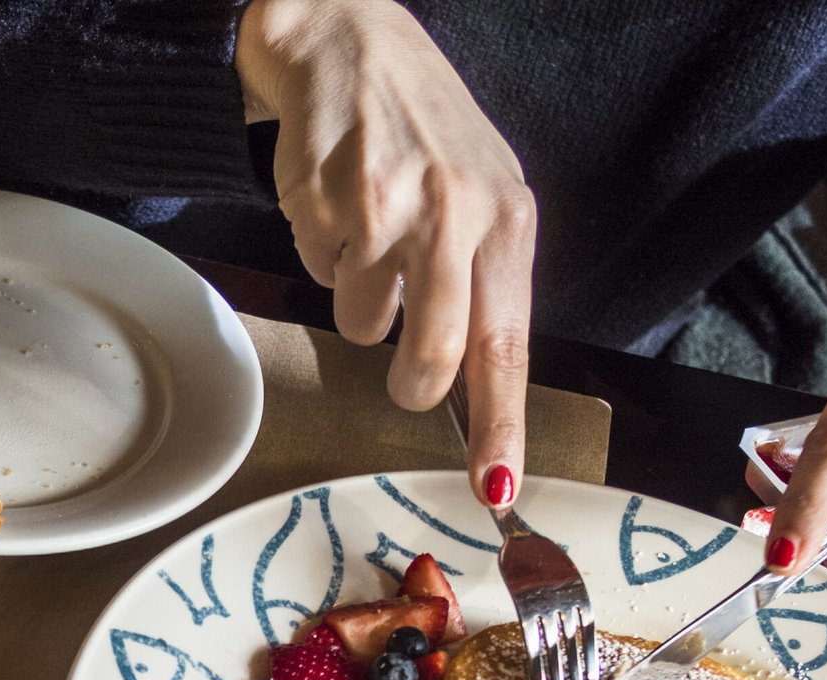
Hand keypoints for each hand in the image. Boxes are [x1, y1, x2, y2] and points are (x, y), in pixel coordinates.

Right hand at [236, 0, 535, 505]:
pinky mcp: (325, 199)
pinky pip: (319, 275)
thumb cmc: (422, 130)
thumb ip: (488, 287)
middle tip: (404, 373)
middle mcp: (455, 212)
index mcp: (506, 220)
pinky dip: (324, 258)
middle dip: (411, 383)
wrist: (344, 33)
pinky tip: (338, 207)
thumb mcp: (484, 195)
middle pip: (433, 357)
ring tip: (370, 243)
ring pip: (364, 324)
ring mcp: (387, 205)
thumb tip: (481, 395)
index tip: (496, 487)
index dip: (500, 427)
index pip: (507, 348)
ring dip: (361, 305)